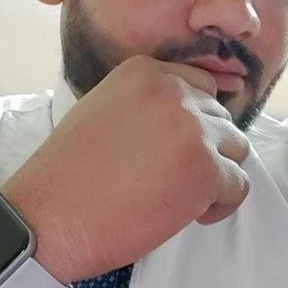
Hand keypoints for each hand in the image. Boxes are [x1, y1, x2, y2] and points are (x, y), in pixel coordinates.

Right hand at [2, 55, 249, 285]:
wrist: (49, 216)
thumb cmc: (69, 175)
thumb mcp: (103, 111)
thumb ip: (146, 105)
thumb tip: (189, 121)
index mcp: (145, 72)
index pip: (200, 86)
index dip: (193, 123)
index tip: (172, 150)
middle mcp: (174, 91)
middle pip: (221, 118)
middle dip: (204, 151)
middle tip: (169, 180)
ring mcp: (194, 129)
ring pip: (236, 150)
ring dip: (214, 176)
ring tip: (177, 198)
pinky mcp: (206, 171)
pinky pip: (238, 186)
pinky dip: (218, 206)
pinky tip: (186, 216)